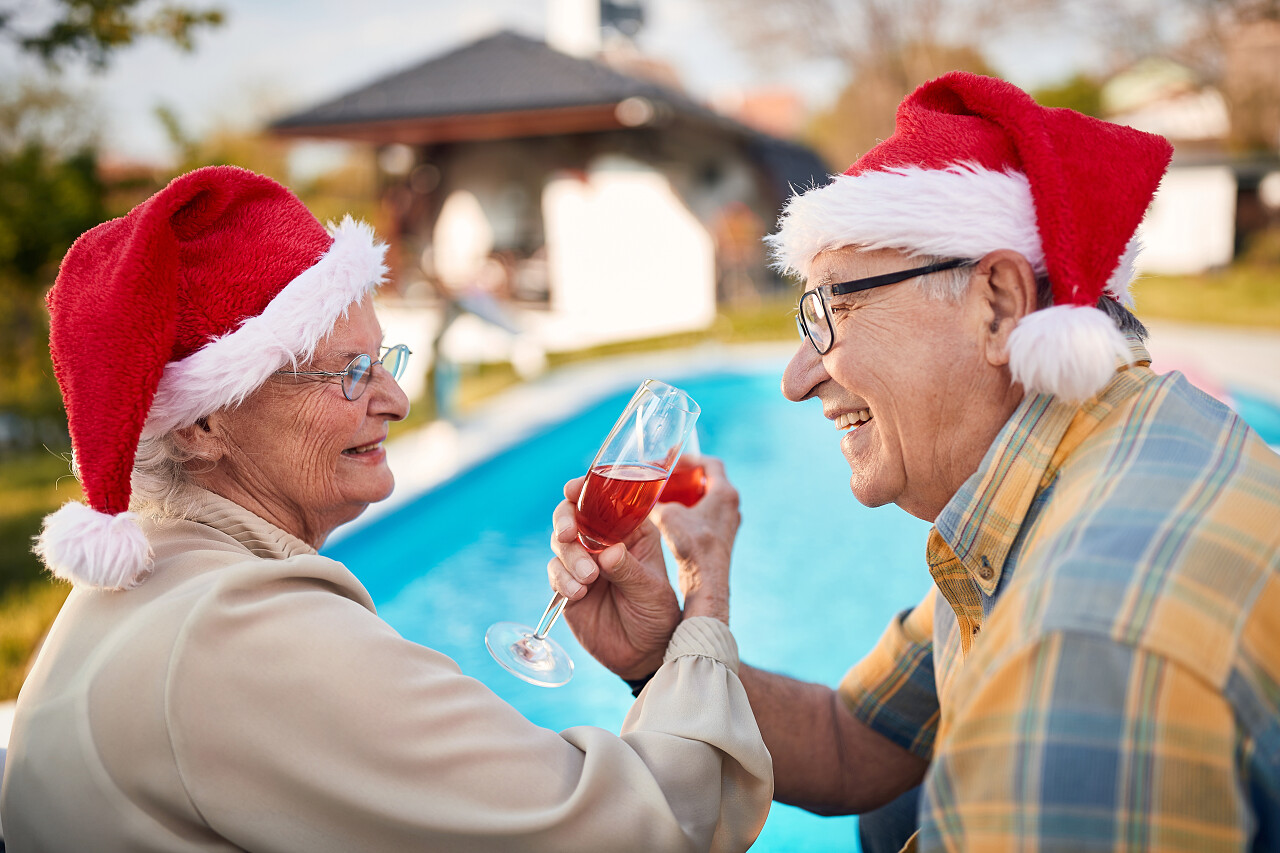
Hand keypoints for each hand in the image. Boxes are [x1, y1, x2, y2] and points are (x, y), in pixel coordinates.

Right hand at [548, 476, 680, 679]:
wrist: (643, 655)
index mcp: (631, 531)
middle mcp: (604, 542)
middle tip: (568, 534)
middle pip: (574, 515)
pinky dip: (561, 579)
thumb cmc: (657, 616)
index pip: (607, 502)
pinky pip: (555, 572)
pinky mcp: (567, 585)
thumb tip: (608, 552)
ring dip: (568, 555)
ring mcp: (584, 562)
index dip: (588, 490)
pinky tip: (578, 593)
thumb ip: (630, 571)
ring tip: (588, 578)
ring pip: (561, 543)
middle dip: (566, 520)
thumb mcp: (652, 592)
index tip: (574, 490)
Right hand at [650, 457, 739, 623]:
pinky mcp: (721, 537)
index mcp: (725, 493)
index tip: (673, 459)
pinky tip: (673, 517)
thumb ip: (656, 502)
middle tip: (668, 475)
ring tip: (668, 494)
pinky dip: (691, 511)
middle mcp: (731, 506)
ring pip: (708, 499)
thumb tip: (640, 499)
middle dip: (687, 476)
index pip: (711, 464)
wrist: (707, 582)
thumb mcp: (668, 515)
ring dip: (689, 494)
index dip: (691, 458)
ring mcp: (728, 523)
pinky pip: (707, 515)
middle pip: (709, 481)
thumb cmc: (693, 547)